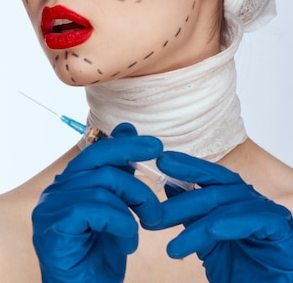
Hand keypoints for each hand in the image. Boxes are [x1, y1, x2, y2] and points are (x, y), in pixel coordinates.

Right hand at [32, 123, 162, 282]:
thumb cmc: (98, 263)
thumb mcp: (116, 214)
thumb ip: (119, 178)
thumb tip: (126, 130)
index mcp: (66, 187)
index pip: (93, 152)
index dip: (123, 143)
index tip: (153, 144)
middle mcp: (53, 194)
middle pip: (95, 161)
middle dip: (132, 160)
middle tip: (160, 162)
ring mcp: (50, 210)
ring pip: (101, 186)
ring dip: (134, 205)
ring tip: (148, 226)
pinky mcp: (53, 228)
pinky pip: (95, 209)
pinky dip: (120, 223)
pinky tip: (128, 243)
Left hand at [145, 151, 292, 282]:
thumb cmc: (239, 270)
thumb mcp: (207, 240)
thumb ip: (192, 214)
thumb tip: (169, 186)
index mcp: (237, 200)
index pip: (212, 176)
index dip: (189, 166)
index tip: (162, 161)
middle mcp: (254, 202)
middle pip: (216, 190)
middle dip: (181, 203)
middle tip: (152, 216)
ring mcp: (271, 214)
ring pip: (229, 208)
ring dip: (197, 228)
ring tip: (173, 249)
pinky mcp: (283, 231)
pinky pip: (258, 220)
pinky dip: (232, 223)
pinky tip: (212, 231)